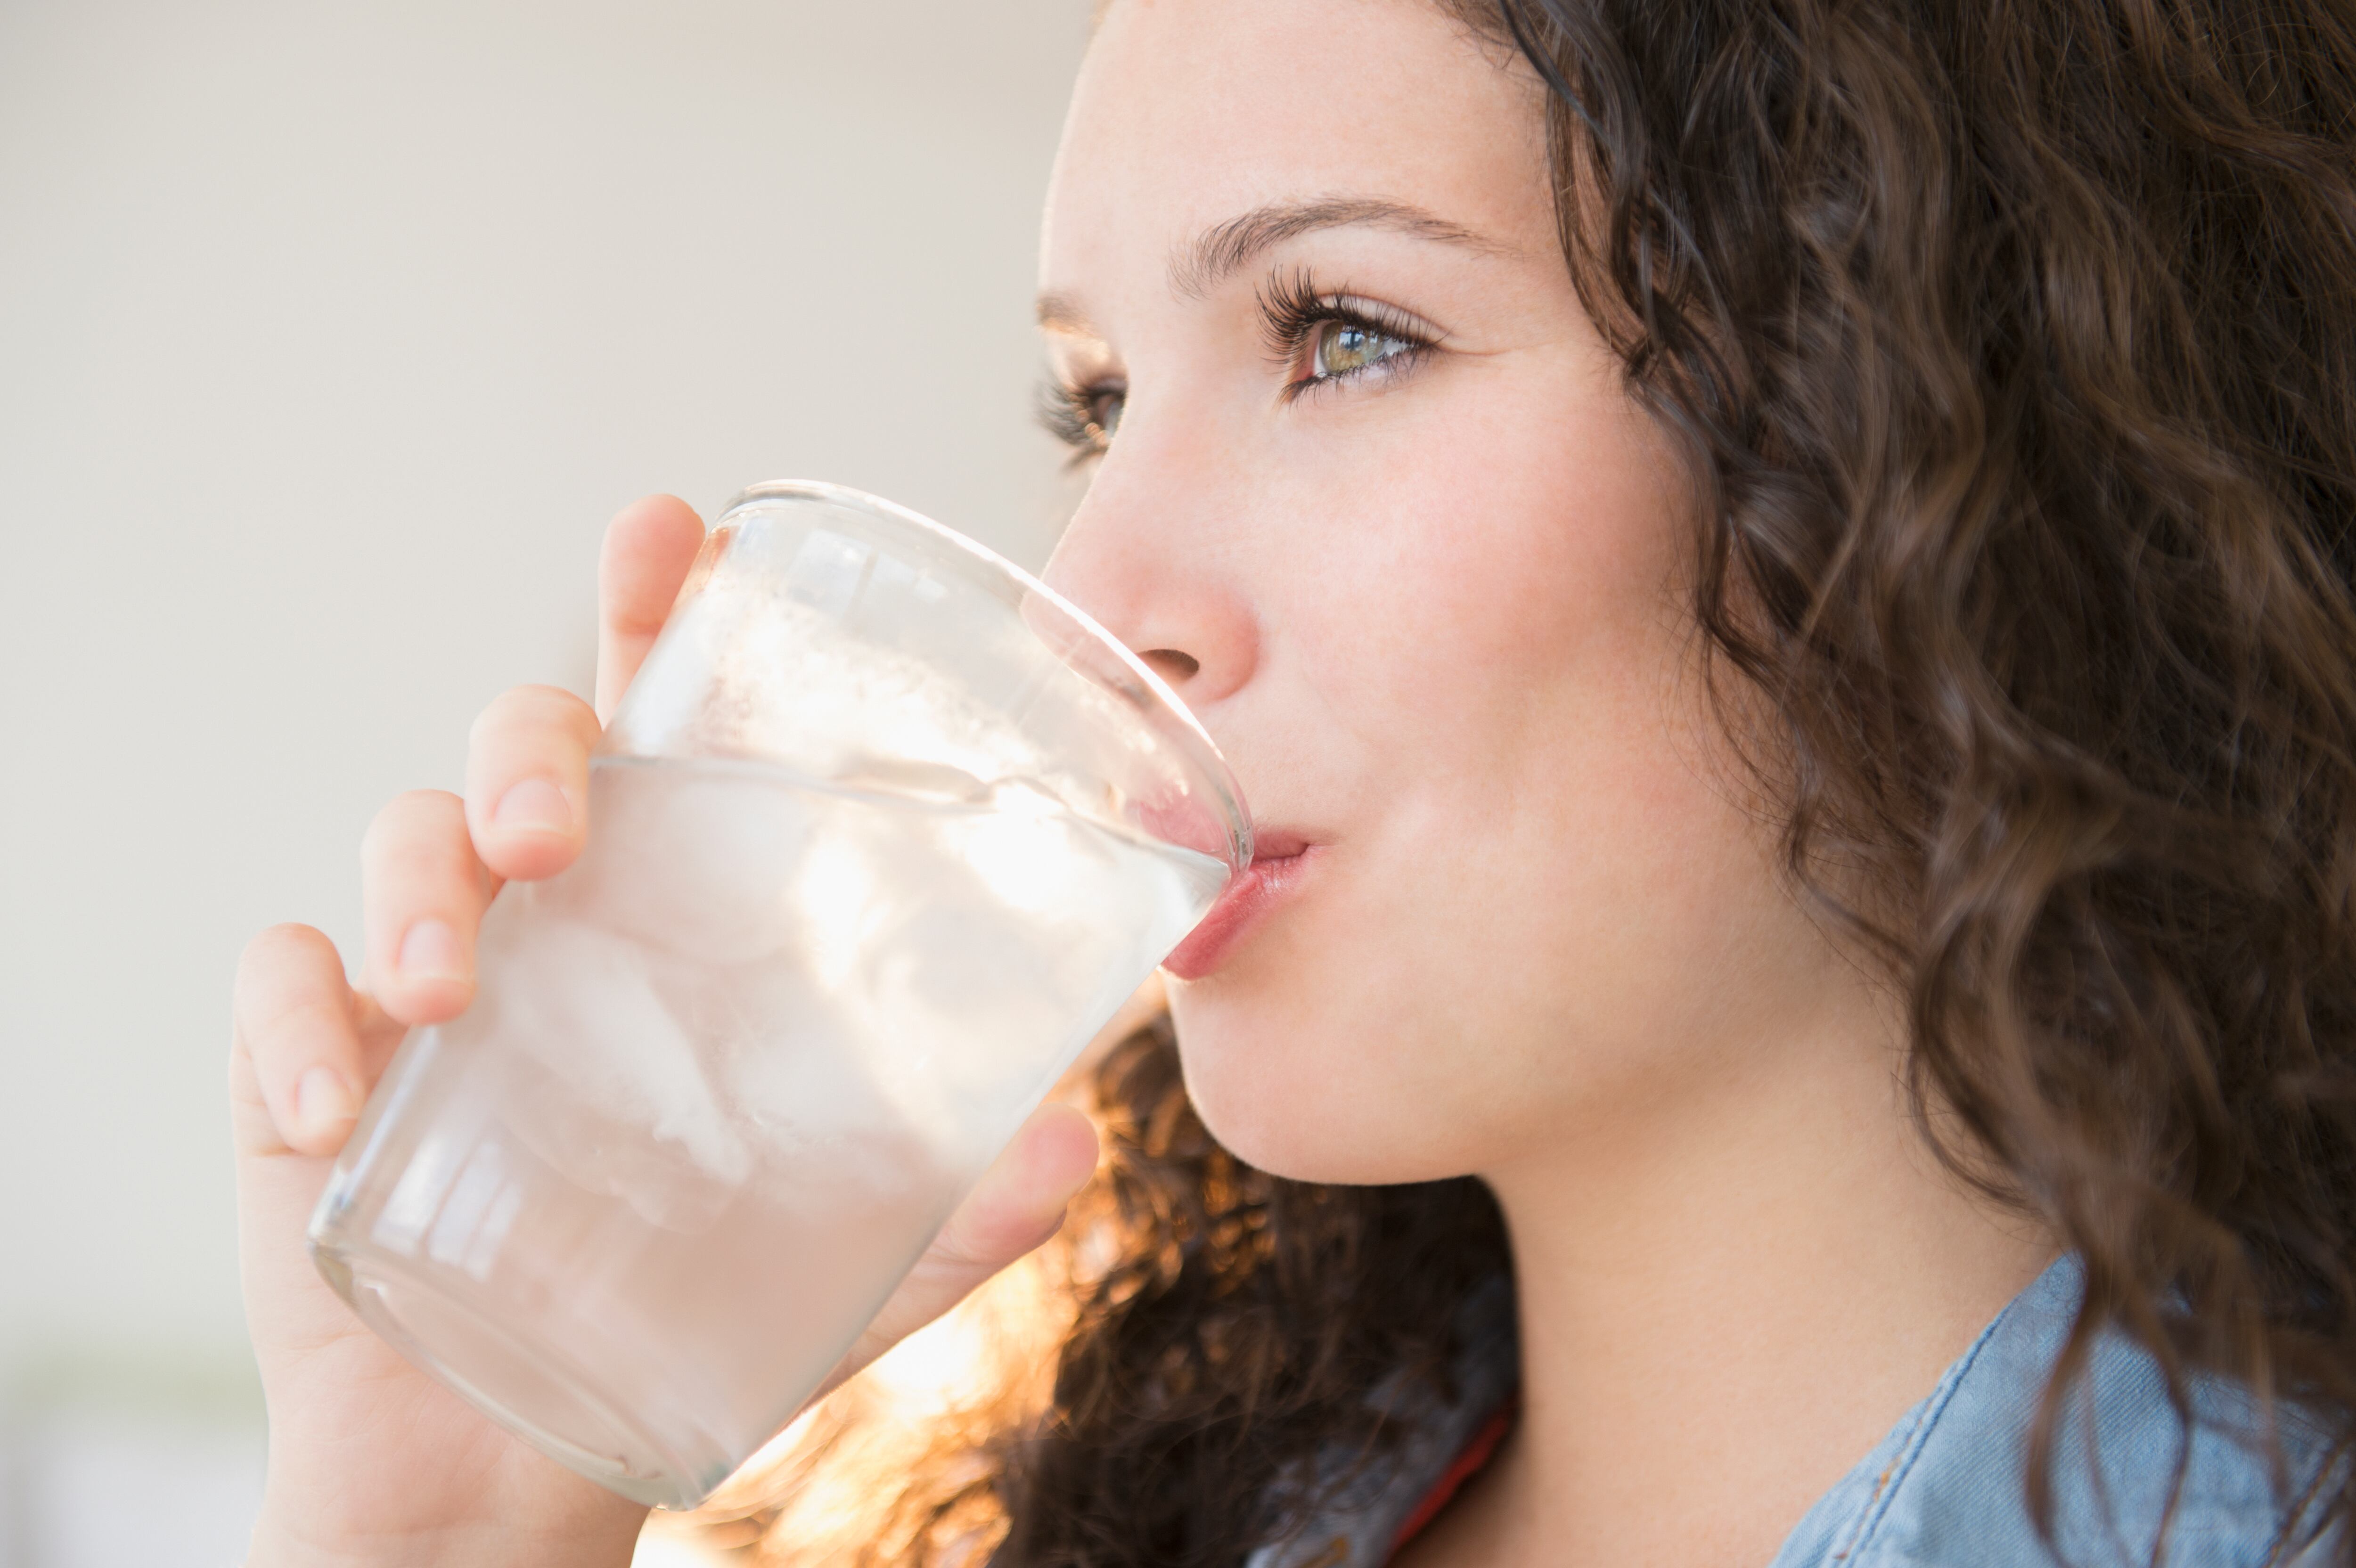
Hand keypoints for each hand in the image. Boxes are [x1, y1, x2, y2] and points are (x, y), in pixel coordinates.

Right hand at [231, 495, 1101, 1567]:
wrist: (531, 1445)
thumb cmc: (692, 1306)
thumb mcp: (847, 1263)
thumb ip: (959, 1212)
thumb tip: (1077, 1149)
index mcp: (676, 916)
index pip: (668, 724)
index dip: (656, 610)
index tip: (671, 526)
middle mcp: (555, 915)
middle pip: (526, 740)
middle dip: (531, 747)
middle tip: (559, 835)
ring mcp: (426, 982)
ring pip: (401, 839)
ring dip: (413, 887)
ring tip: (444, 989)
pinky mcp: (315, 1067)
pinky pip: (279, 984)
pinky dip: (294, 1022)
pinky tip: (336, 1101)